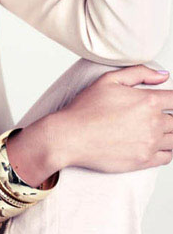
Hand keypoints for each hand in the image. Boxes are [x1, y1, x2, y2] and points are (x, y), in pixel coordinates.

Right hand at [52, 65, 172, 172]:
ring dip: (169, 133)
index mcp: (148, 101)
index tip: (167, 102)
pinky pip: (168, 157)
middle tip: (156, 116)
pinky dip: (167, 150)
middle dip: (170, 116)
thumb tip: (163, 76)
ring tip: (156, 130)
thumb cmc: (85, 108)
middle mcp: (153, 123)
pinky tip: (156, 144)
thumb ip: (139, 73)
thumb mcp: (108, 80)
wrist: (71, 136)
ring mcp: (150, 143)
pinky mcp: (144, 160)